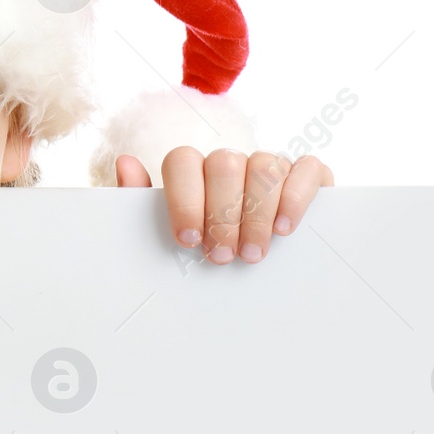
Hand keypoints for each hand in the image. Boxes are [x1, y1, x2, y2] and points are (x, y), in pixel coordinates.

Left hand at [114, 148, 332, 264]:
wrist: (261, 274)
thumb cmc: (207, 251)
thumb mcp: (172, 236)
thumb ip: (143, 205)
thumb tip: (125, 162)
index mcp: (194, 172)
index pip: (182, 160)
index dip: (184, 198)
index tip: (188, 240)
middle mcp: (231, 162)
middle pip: (223, 164)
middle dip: (222, 214)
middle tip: (222, 257)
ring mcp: (270, 165)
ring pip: (263, 165)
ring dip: (257, 213)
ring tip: (252, 254)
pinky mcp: (308, 175)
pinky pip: (306, 169)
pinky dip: (295, 197)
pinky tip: (284, 229)